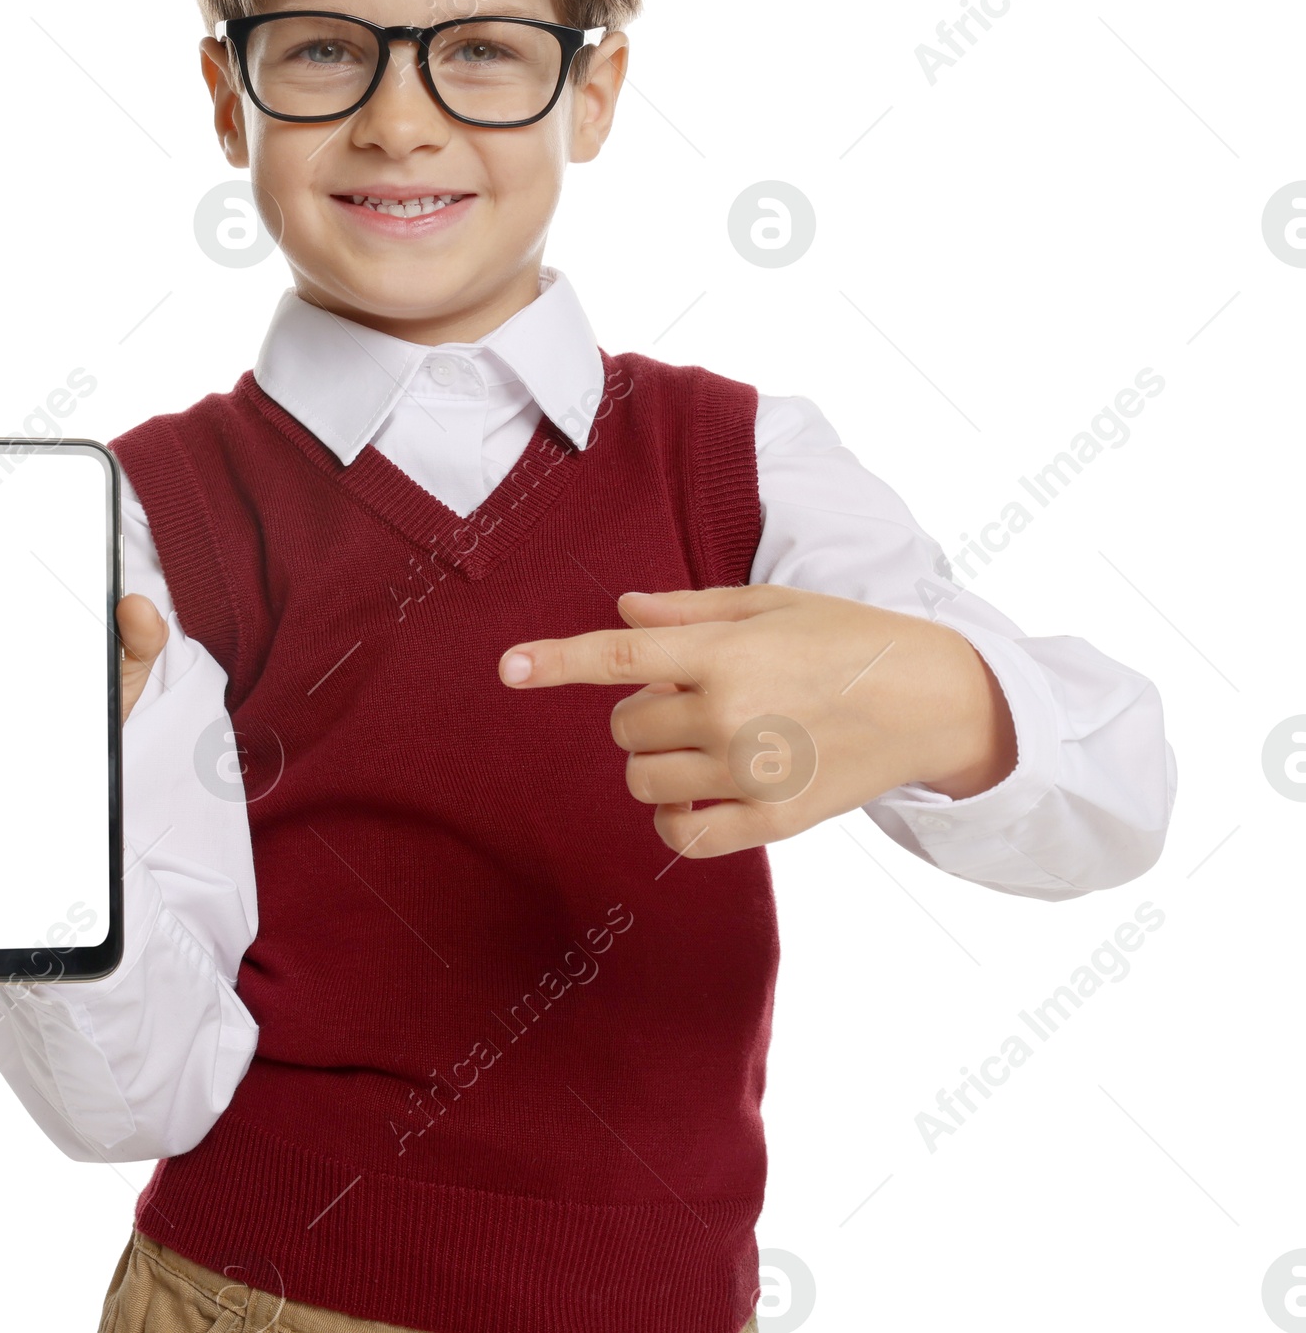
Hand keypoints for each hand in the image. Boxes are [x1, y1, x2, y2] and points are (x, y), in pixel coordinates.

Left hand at [497, 583, 1015, 857]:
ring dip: (655, 763)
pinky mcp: (771, 823)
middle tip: (701, 697)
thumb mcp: (770, 604)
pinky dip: (673, 818)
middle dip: (645, 713)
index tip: (507, 669)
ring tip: (708, 742)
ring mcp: (749, 774)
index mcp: (724, 652)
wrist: (932, 698)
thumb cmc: (847, 637)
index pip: (618, 659)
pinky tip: (694, 797)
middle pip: (625, 727)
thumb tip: (621, 613)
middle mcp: (729, 714)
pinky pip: (682, 836)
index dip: (555, 661)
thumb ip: (688, 612)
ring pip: (643, 780)